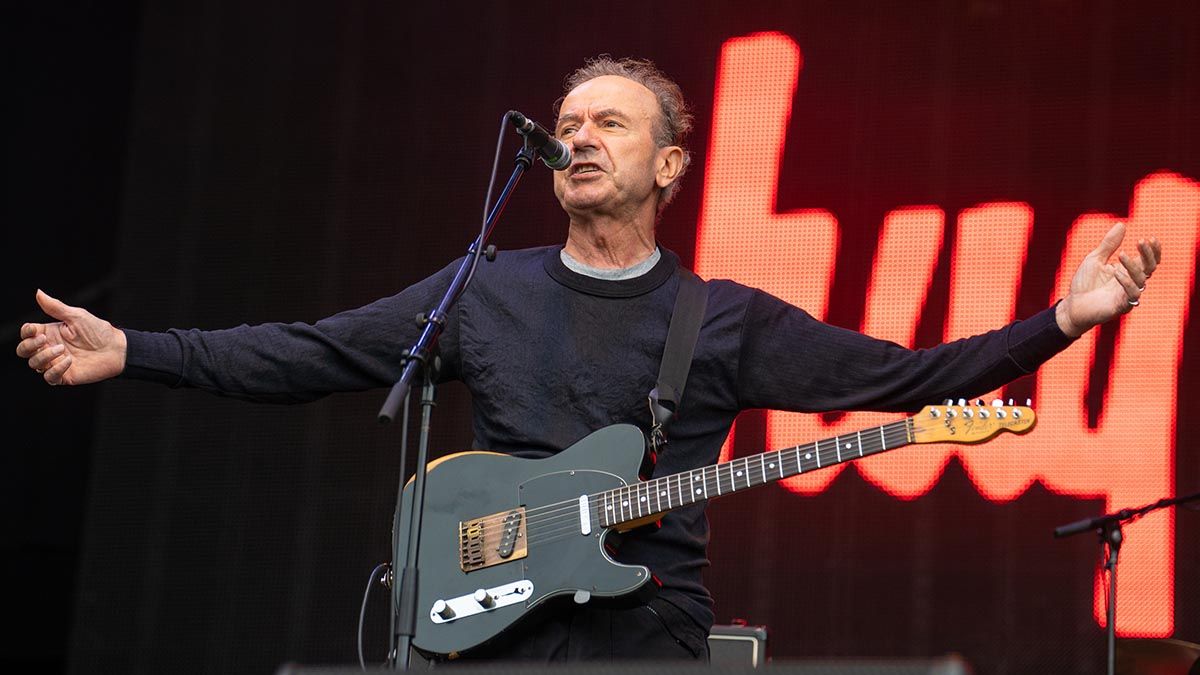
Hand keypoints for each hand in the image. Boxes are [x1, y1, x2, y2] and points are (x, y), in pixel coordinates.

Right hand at [16, 290, 127, 385]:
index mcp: (49, 333)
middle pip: (23, 351)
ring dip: (44, 356)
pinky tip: (69, 361)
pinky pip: (49, 378)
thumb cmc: (98, 331)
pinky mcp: (65, 375)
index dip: (25, 332)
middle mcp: (49, 348)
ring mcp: (56, 362)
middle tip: (44, 340)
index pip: (26, 334)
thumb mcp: (76, 316)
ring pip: (34, 364)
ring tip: (62, 349)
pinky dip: (55, 370)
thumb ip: (56, 307)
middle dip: (28, 346)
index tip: (34, 329)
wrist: (117, 349)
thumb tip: (38, 293)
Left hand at [1056, 221, 1161, 337]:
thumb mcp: (1096, 259)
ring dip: (1133, 266)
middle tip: (1141, 241)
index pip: (1148, 260)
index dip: (1152, 250)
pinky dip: (1126, 282)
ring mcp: (1127, 295)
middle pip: (1150, 268)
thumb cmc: (1084, 283)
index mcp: (1128, 272)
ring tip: (1121, 254)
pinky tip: (1116, 272)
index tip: (1151, 238)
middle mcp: (1132, 283)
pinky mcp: (1121, 306)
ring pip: (1141, 280)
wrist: (1072, 305)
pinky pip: (1132, 294)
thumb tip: (1121, 224)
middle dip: (1148, 254)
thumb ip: (1109, 244)